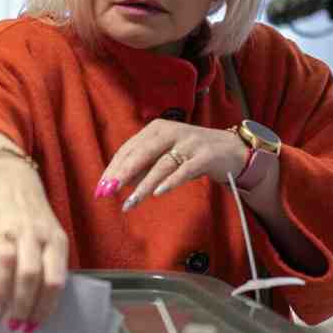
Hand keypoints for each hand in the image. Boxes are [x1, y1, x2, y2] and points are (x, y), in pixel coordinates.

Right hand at [0, 154, 67, 329]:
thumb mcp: (48, 232)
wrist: (3, 173)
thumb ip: (47, 260)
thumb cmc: (27, 211)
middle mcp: (32, 234)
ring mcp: (4, 229)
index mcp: (53, 239)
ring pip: (7, 265)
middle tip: (15, 325)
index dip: (45, 306)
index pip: (55, 279)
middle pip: (31, 276)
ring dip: (0, 295)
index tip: (36, 324)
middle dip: (23, 306)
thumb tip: (37, 302)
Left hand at [99, 121, 256, 208]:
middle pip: (141, 153)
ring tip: (130, 203)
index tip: (101, 187)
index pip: (129, 149)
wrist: (231, 150)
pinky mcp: (206, 156)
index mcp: (157, 129)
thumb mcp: (165, 154)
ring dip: (144, 186)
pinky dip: (170, 182)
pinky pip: (185, 170)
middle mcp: (172, 131)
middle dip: (122, 174)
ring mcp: (190, 143)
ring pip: (161, 165)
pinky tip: (158, 194)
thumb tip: (119, 182)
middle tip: (108, 192)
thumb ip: (143, 165)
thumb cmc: (191, 154)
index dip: (113, 168)